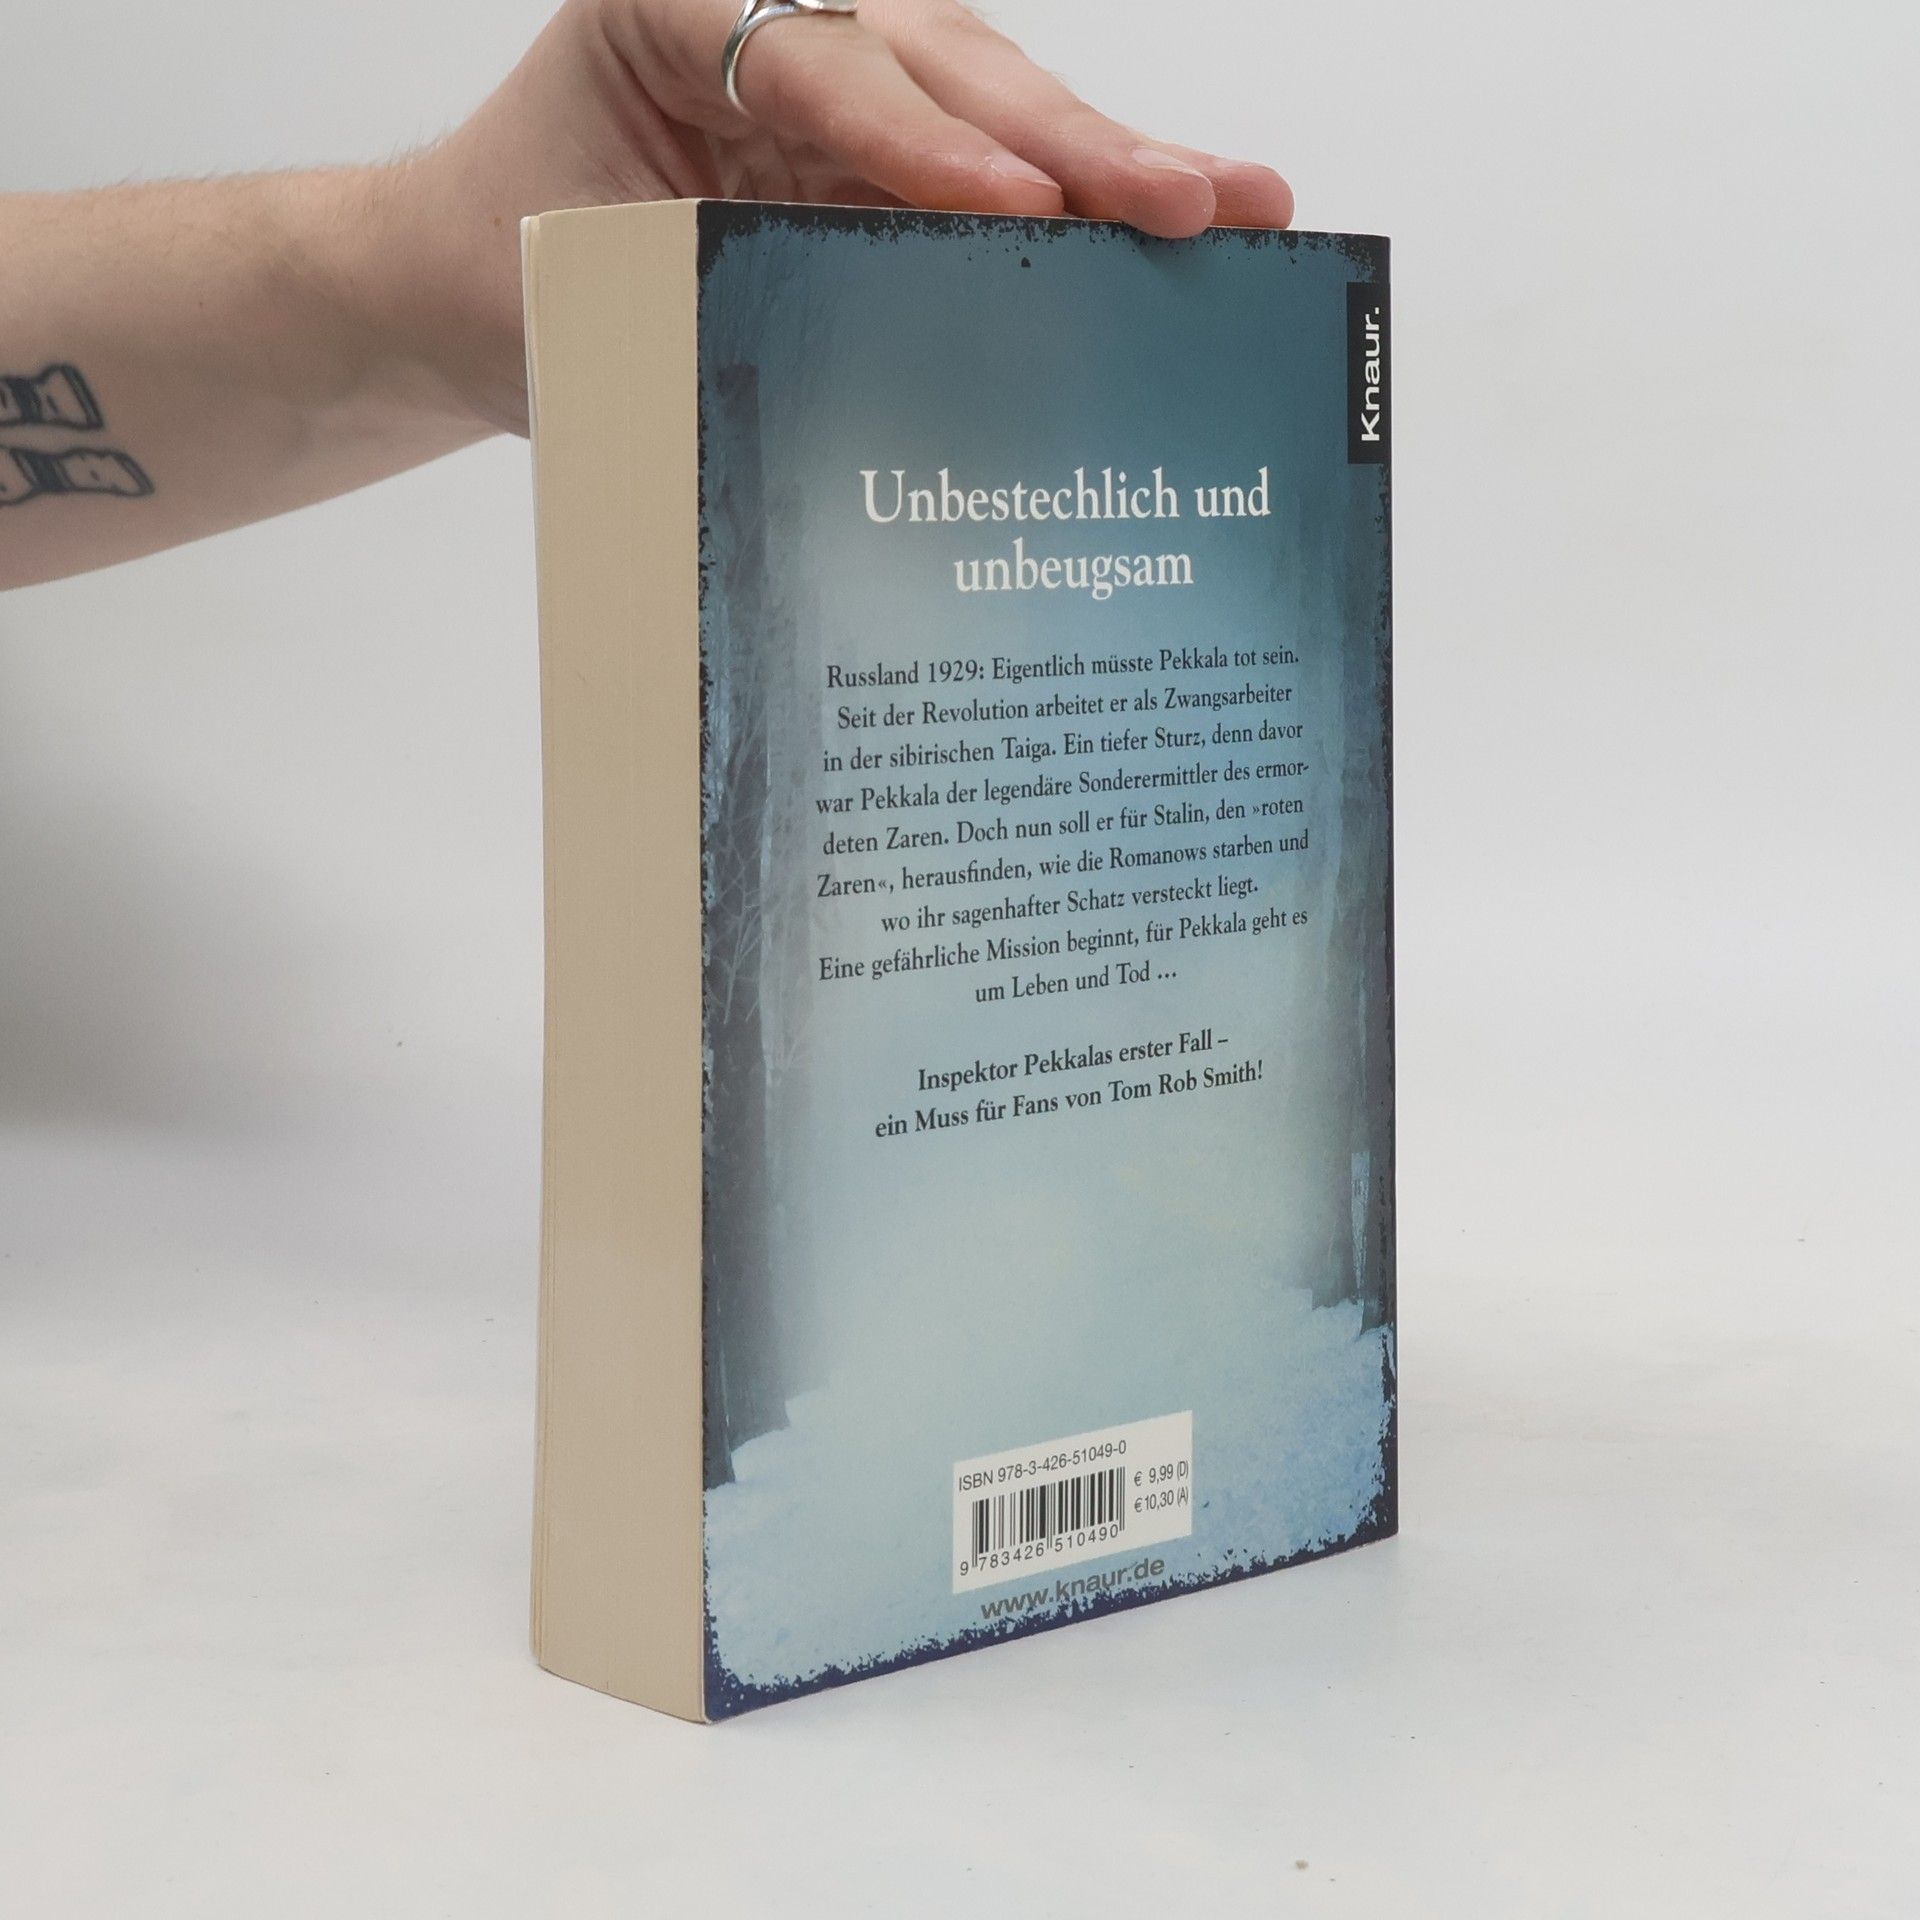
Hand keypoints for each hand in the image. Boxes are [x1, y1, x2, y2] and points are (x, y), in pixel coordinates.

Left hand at [394, 0, 1293, 431]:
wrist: (462, 281)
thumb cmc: (503, 266)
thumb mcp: (577, 274)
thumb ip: (704, 280)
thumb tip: (863, 363)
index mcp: (668, 9)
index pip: (816, 64)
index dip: (923, 140)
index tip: (1018, 208)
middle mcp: (767, 16)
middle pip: (940, 63)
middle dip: (1069, 143)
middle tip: (1184, 201)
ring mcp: (832, 75)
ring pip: (989, 101)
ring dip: (1113, 161)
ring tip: (1237, 203)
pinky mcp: (871, 146)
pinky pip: (985, 165)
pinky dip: (1076, 203)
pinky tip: (1178, 220)